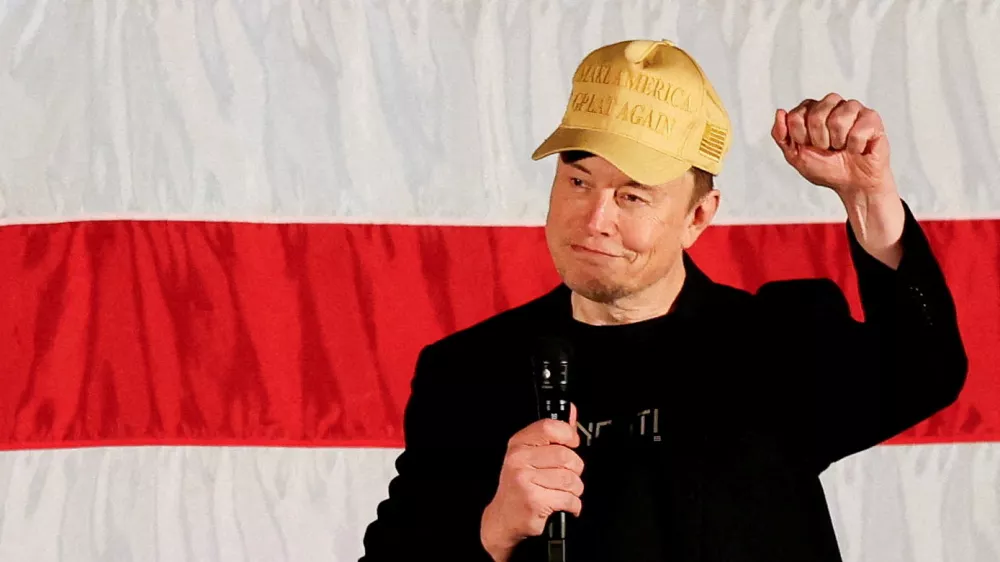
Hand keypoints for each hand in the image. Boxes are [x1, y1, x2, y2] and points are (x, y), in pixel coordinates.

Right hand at [480, 404, 583, 561]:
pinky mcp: (534, 501)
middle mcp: (519, 460)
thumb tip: (571, 412)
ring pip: (571, 479)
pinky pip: (569, 499)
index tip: (572, 444)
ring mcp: (525, 480)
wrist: (503, 518)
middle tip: (567, 476)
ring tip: (563, 492)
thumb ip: (553, 434)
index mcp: (519, 444)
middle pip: (566, 456)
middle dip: (575, 469)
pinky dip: (573, 505)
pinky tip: (563, 504)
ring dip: (574, 489)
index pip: (550, 428)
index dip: (568, 435)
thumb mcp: (530, 455)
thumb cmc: (519, 485)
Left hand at [771, 93, 905, 267]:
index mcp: (811, 110)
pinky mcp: (872, 118)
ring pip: (838, 119)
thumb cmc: (826, 168)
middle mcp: (832, 105)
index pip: (796, 116)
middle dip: (819, 140)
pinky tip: (857, 148)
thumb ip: (781, 135)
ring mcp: (853, 108)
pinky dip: (855, 146)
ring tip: (843, 147)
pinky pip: (858, 130)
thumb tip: (780, 112)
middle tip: (828, 148)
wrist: (852, 184)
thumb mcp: (795, 156)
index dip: (801, 138)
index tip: (810, 147)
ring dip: (838, 142)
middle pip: (815, 114)